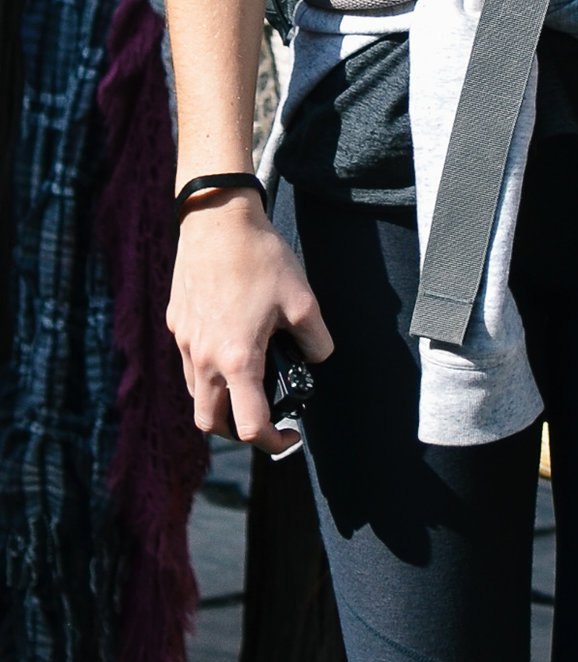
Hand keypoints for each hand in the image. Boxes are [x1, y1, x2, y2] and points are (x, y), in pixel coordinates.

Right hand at [169, 190, 332, 448]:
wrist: (217, 220)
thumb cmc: (260, 258)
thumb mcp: (303, 300)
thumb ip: (315, 340)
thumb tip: (317, 359)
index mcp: (237, 360)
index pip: (250, 425)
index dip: (274, 441)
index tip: (291, 434)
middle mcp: (203, 360)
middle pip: (211, 423)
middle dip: (237, 431)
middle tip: (263, 416)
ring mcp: (185, 344)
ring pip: (196, 396)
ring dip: (219, 402)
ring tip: (246, 384)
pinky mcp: (176, 325)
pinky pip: (187, 364)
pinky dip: (206, 372)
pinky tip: (228, 345)